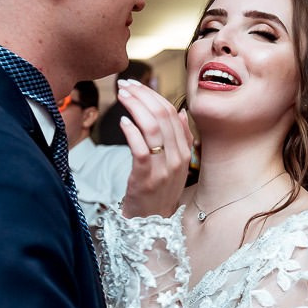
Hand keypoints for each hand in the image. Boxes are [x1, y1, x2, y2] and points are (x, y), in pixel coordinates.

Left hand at [117, 78, 194, 218]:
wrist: (150, 223)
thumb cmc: (159, 191)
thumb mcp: (175, 165)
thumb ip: (181, 139)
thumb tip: (181, 112)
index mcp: (186, 151)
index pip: (172, 113)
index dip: (153, 95)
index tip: (136, 85)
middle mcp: (178, 158)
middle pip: (162, 116)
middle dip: (142, 95)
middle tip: (125, 85)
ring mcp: (163, 169)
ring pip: (151, 128)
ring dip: (134, 107)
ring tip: (121, 96)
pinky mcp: (146, 177)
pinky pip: (141, 148)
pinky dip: (131, 131)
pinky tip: (122, 122)